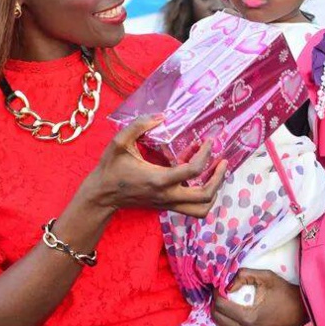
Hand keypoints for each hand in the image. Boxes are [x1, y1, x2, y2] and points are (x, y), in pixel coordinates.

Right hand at [82, 115, 227, 218]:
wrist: (102, 195)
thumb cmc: (111, 168)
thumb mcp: (119, 143)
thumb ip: (139, 125)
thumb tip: (161, 116)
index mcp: (158, 179)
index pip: (193, 170)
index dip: (205, 154)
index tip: (208, 141)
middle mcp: (167, 195)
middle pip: (205, 195)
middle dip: (218, 177)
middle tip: (222, 160)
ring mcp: (168, 203)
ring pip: (201, 209)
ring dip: (214, 192)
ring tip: (216, 173)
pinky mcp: (167, 206)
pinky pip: (193, 208)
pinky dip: (203, 197)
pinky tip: (200, 178)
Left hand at [212, 269, 307, 325]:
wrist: (301, 310)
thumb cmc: (283, 292)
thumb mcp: (265, 277)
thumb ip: (243, 276)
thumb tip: (226, 286)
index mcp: (251, 318)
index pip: (221, 307)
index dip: (217, 295)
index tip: (219, 289)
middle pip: (220, 321)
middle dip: (216, 307)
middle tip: (219, 298)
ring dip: (220, 322)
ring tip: (223, 311)